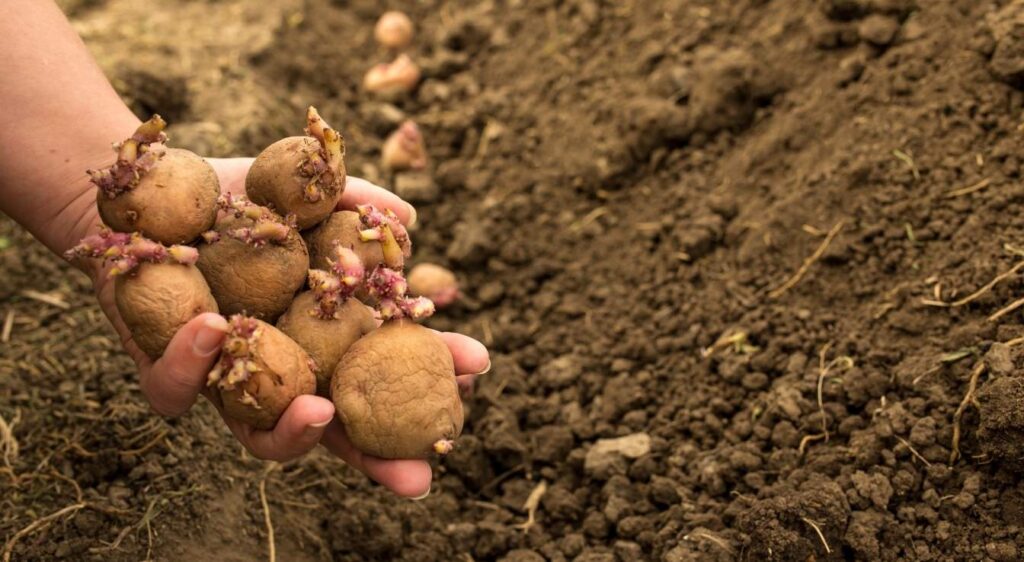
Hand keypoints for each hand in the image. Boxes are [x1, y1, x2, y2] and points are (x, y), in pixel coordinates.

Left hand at [90, 157, 488, 497]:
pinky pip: (179, 391)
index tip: (475, 365)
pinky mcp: (168, 374)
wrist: (151, 200)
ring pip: (263, 440)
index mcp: (325, 336)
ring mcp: (229, 383)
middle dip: (379, 462)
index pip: (387, 368)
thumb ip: (355, 203)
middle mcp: (285, 371)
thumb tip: (409, 222)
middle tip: (417, 478)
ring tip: (319, 410)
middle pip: (339, 433)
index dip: (432, 372)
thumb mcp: (303, 192)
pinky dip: (195, 363)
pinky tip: (216, 325)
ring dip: (295, 433)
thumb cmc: (237, 202)